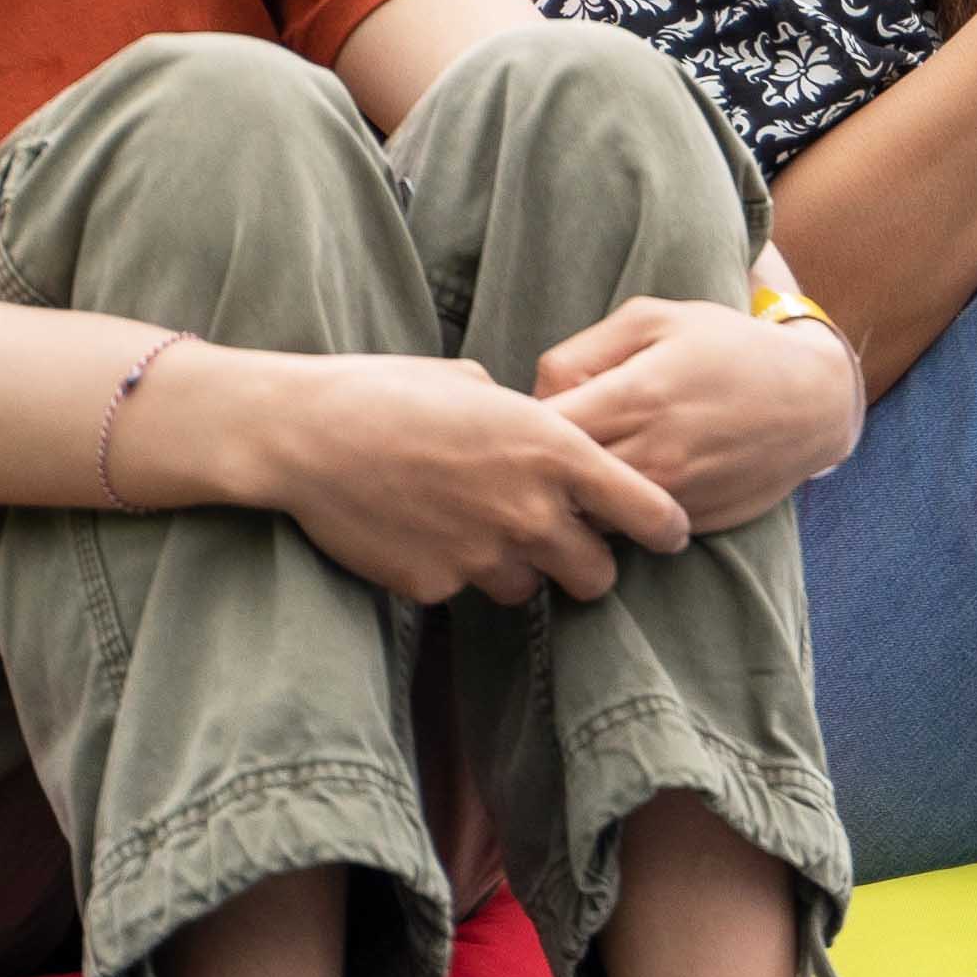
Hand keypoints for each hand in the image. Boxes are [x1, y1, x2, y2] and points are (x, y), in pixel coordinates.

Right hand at [248, 350, 690, 606]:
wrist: (308, 435)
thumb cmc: (390, 392)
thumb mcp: (477, 386)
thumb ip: (526, 423)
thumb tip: (541, 436)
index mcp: (554, 450)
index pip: (649, 512)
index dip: (665, 528)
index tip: (668, 532)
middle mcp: (531, 511)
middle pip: (598, 576)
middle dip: (586, 564)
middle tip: (565, 545)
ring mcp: (484, 555)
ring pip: (530, 589)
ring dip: (518, 569)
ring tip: (475, 527)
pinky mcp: (437, 587)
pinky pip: (465, 590)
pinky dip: (453, 570)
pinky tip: (420, 532)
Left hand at [537, 298, 861, 533]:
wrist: (812, 401)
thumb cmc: (727, 348)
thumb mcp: (653, 319)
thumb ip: (581, 351)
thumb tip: (538, 396)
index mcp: (633, 397)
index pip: (540, 432)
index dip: (518, 428)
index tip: (517, 419)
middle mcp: (650, 456)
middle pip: (556, 484)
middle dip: (537, 469)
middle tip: (533, 450)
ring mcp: (671, 498)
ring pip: (585, 517)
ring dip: (571, 498)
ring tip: (573, 470)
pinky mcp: (689, 526)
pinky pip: (624, 532)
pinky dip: (610, 514)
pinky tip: (616, 486)